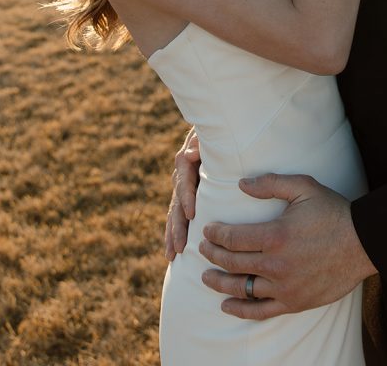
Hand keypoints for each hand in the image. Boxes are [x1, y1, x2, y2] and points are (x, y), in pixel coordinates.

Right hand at [164, 127, 200, 259]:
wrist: (213, 131)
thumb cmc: (215, 133)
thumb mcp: (208, 135)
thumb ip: (199, 143)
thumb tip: (189, 155)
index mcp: (185, 162)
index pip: (184, 182)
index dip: (186, 197)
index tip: (191, 214)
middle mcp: (179, 177)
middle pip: (176, 204)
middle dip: (177, 226)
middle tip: (180, 247)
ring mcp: (180, 188)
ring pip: (173, 214)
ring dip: (172, 235)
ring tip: (172, 255)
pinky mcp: (185, 197)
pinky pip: (176, 216)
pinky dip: (173, 233)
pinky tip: (173, 252)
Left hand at [200, 173, 376, 319]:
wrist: (363, 242)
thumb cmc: (333, 211)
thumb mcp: (303, 187)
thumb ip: (271, 184)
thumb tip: (242, 184)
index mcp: (276, 235)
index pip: (233, 238)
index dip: (215, 234)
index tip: (207, 230)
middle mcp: (276, 265)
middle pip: (232, 262)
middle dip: (212, 255)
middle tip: (202, 249)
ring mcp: (285, 287)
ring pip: (241, 289)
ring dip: (219, 283)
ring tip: (206, 276)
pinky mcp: (294, 302)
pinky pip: (261, 311)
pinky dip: (240, 310)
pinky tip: (226, 306)